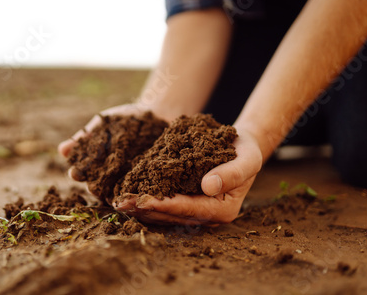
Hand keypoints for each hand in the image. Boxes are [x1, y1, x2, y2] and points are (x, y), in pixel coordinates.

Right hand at [58, 103, 151, 183]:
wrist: (154, 115)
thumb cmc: (124, 120)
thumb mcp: (103, 124)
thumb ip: (85, 137)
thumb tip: (62, 150)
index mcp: (94, 163)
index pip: (81, 172)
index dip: (78, 172)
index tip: (75, 172)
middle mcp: (108, 175)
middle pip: (97, 186)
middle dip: (94, 186)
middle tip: (93, 186)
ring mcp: (127, 179)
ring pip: (117, 190)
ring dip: (114, 192)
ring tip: (112, 192)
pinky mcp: (146, 180)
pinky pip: (139, 188)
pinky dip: (136, 189)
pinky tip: (134, 189)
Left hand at [114, 127, 262, 225]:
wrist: (243, 149)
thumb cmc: (247, 153)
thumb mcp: (247, 160)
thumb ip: (232, 174)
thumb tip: (208, 186)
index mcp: (222, 211)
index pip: (188, 209)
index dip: (163, 205)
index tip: (141, 200)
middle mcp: (207, 217)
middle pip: (171, 215)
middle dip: (144, 209)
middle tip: (120, 204)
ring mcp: (196, 212)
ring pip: (164, 214)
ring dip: (141, 209)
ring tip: (118, 202)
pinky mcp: (187, 203)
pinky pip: (164, 205)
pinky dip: (146, 201)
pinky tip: (128, 195)